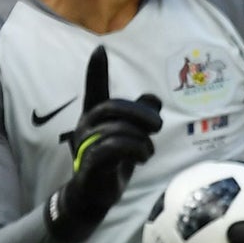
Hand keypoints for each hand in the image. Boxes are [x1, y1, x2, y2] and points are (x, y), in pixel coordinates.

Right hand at [45, 47, 161, 242]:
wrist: (95, 194)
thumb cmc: (114, 161)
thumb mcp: (131, 136)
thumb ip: (141, 117)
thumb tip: (153, 98)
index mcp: (96, 117)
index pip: (94, 89)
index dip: (96, 71)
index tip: (100, 48)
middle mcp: (87, 126)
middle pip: (114, 107)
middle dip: (141, 114)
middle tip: (157, 126)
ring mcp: (86, 144)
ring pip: (118, 129)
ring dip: (142, 140)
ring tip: (147, 152)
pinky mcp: (90, 163)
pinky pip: (113, 148)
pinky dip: (135, 150)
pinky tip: (142, 158)